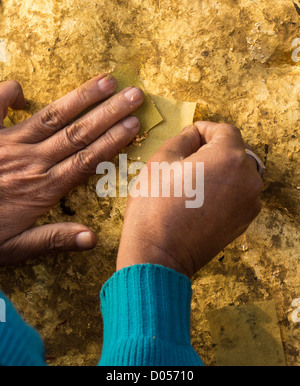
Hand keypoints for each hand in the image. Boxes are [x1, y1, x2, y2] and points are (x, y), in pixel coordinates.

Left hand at [0, 77, 143, 264]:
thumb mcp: (13, 249)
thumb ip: (53, 240)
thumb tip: (93, 239)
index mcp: (42, 189)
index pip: (87, 159)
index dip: (113, 140)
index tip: (134, 123)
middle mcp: (31, 162)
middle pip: (78, 133)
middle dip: (109, 111)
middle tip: (133, 94)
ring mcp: (7, 145)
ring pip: (52, 117)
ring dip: (81, 98)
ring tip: (106, 81)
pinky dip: (7, 94)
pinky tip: (20, 87)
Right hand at [117, 122, 262, 277]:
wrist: (159, 254)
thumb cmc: (155, 207)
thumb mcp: (161, 160)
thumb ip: (183, 138)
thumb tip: (194, 134)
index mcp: (229, 158)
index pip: (225, 130)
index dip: (205, 129)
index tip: (191, 135)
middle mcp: (248, 179)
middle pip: (234, 151)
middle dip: (213, 149)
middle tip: (187, 158)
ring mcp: (249, 203)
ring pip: (237, 173)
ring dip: (219, 170)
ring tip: (192, 180)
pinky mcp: (244, 221)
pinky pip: (238, 194)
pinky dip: (223, 189)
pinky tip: (200, 198)